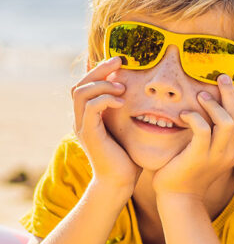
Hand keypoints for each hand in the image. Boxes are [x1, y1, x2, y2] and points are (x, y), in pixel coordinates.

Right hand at [71, 57, 138, 194]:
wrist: (120, 182)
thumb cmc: (129, 157)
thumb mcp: (129, 128)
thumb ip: (129, 111)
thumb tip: (144, 94)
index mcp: (89, 116)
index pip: (86, 85)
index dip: (98, 70)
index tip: (119, 61)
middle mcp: (82, 119)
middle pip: (80, 84)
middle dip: (100, 69)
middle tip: (120, 61)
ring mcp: (83, 126)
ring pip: (81, 92)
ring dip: (102, 84)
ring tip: (123, 87)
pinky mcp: (89, 134)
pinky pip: (90, 108)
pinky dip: (105, 100)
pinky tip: (122, 101)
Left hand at [152, 75, 233, 199]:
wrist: (179, 197)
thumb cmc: (191, 171)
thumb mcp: (212, 154)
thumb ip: (217, 136)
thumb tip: (216, 111)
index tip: (232, 93)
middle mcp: (231, 153)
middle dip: (232, 93)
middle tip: (221, 77)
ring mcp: (216, 155)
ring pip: (226, 121)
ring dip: (214, 104)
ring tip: (201, 95)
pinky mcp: (198, 156)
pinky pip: (203, 130)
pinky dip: (195, 117)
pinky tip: (185, 114)